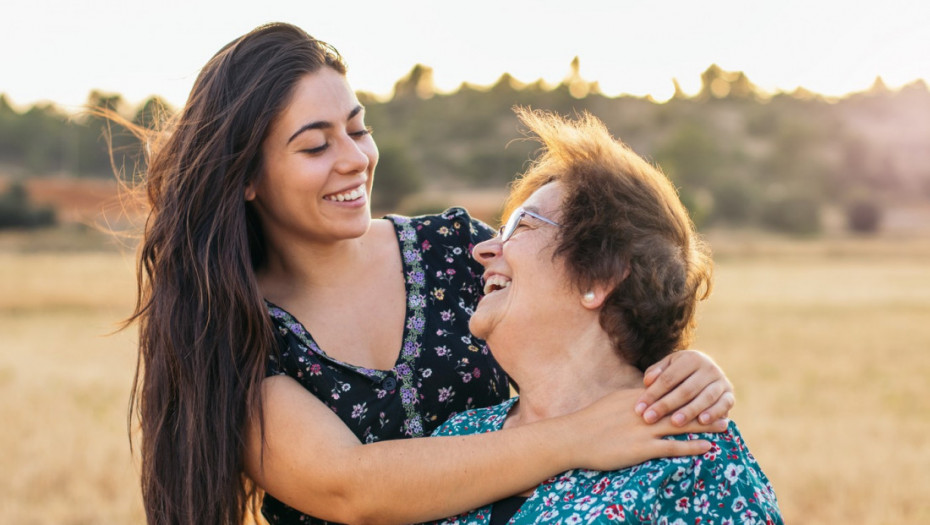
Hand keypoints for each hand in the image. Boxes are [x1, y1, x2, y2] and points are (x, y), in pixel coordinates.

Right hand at [563, 388, 727, 471]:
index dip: (689, 393)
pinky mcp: (642, 448)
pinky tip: (707, 448)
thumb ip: (631, 400)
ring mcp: (644, 429)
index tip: (705, 393)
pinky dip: (692, 447)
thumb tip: (642, 396)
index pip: (669, 392)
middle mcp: (645, 410)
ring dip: (705, 425)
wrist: (573, 437)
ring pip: (682, 425)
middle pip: (681, 406)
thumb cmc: (588, 422)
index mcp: (637, 398)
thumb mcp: (612, 403)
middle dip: (704, 406)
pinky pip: (673, 447)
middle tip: (724, 407)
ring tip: (724, 426)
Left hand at [635, 350, 734, 425]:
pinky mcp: (730, 395)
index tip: (639, 408)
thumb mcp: (667, 368)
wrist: (707, 376)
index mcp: (691, 358)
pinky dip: (714, 413)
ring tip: (674, 423)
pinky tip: (702, 421)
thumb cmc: (680, 374)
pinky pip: (723, 405)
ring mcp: (721, 381)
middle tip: (649, 418)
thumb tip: (647, 381)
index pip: (668, 378)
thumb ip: (656, 373)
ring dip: (689, 411)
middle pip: (685, 389)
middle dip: (666, 405)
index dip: (652, 394)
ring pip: (704, 397)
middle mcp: (708, 367)